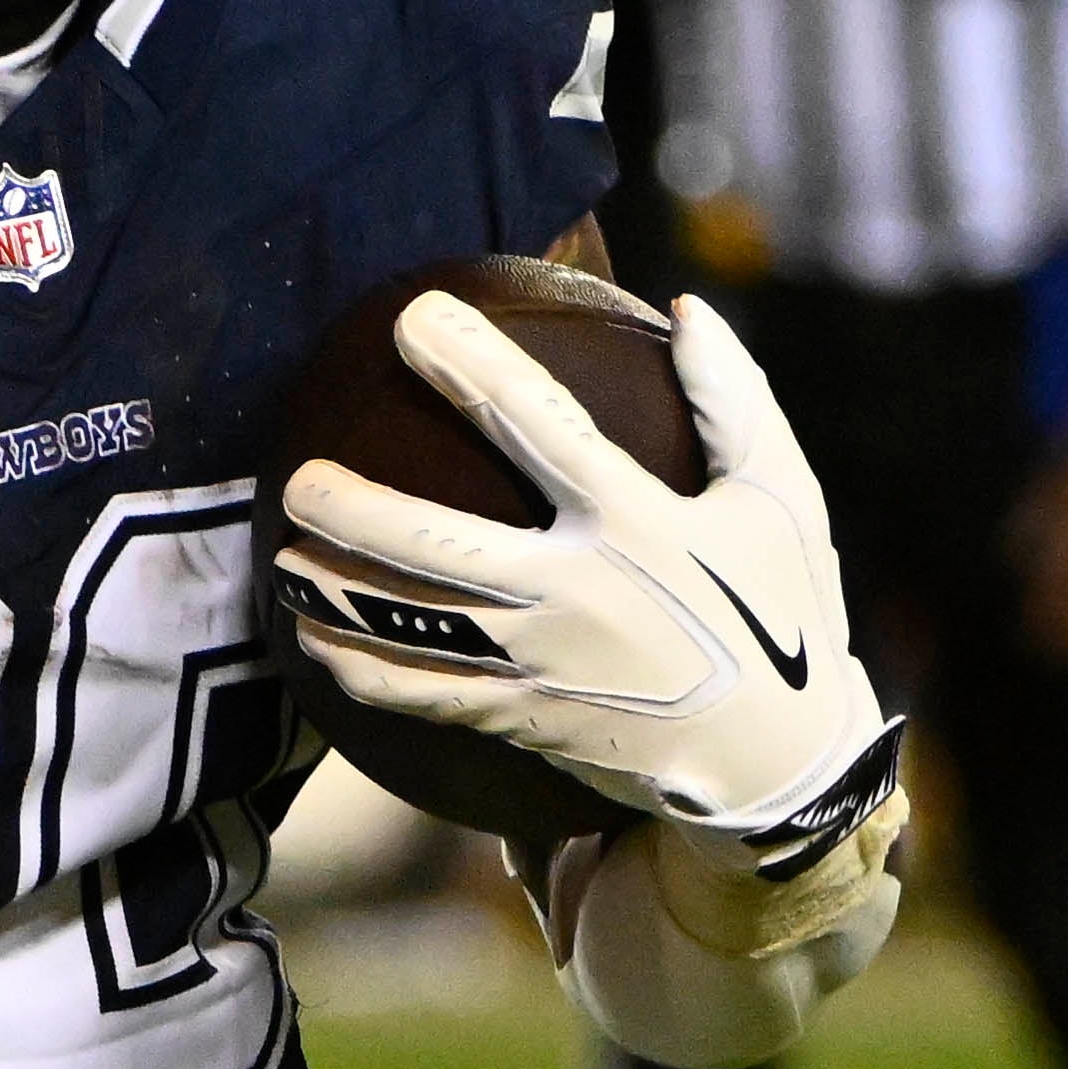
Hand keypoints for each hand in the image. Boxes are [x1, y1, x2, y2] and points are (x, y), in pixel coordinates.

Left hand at [272, 294, 899, 855]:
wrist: (776, 760)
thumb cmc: (783, 610)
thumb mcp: (785, 495)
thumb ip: (735, 400)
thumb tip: (687, 307)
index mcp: (637, 523)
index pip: (538, 425)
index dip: (471, 366)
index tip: (414, 319)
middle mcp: (576, 593)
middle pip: (437, 546)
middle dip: (356, 510)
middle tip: (298, 476)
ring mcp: (542, 663)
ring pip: (412, 627)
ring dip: (337, 595)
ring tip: (282, 560)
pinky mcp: (524, 717)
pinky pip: (422, 695)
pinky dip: (361, 670)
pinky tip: (314, 640)